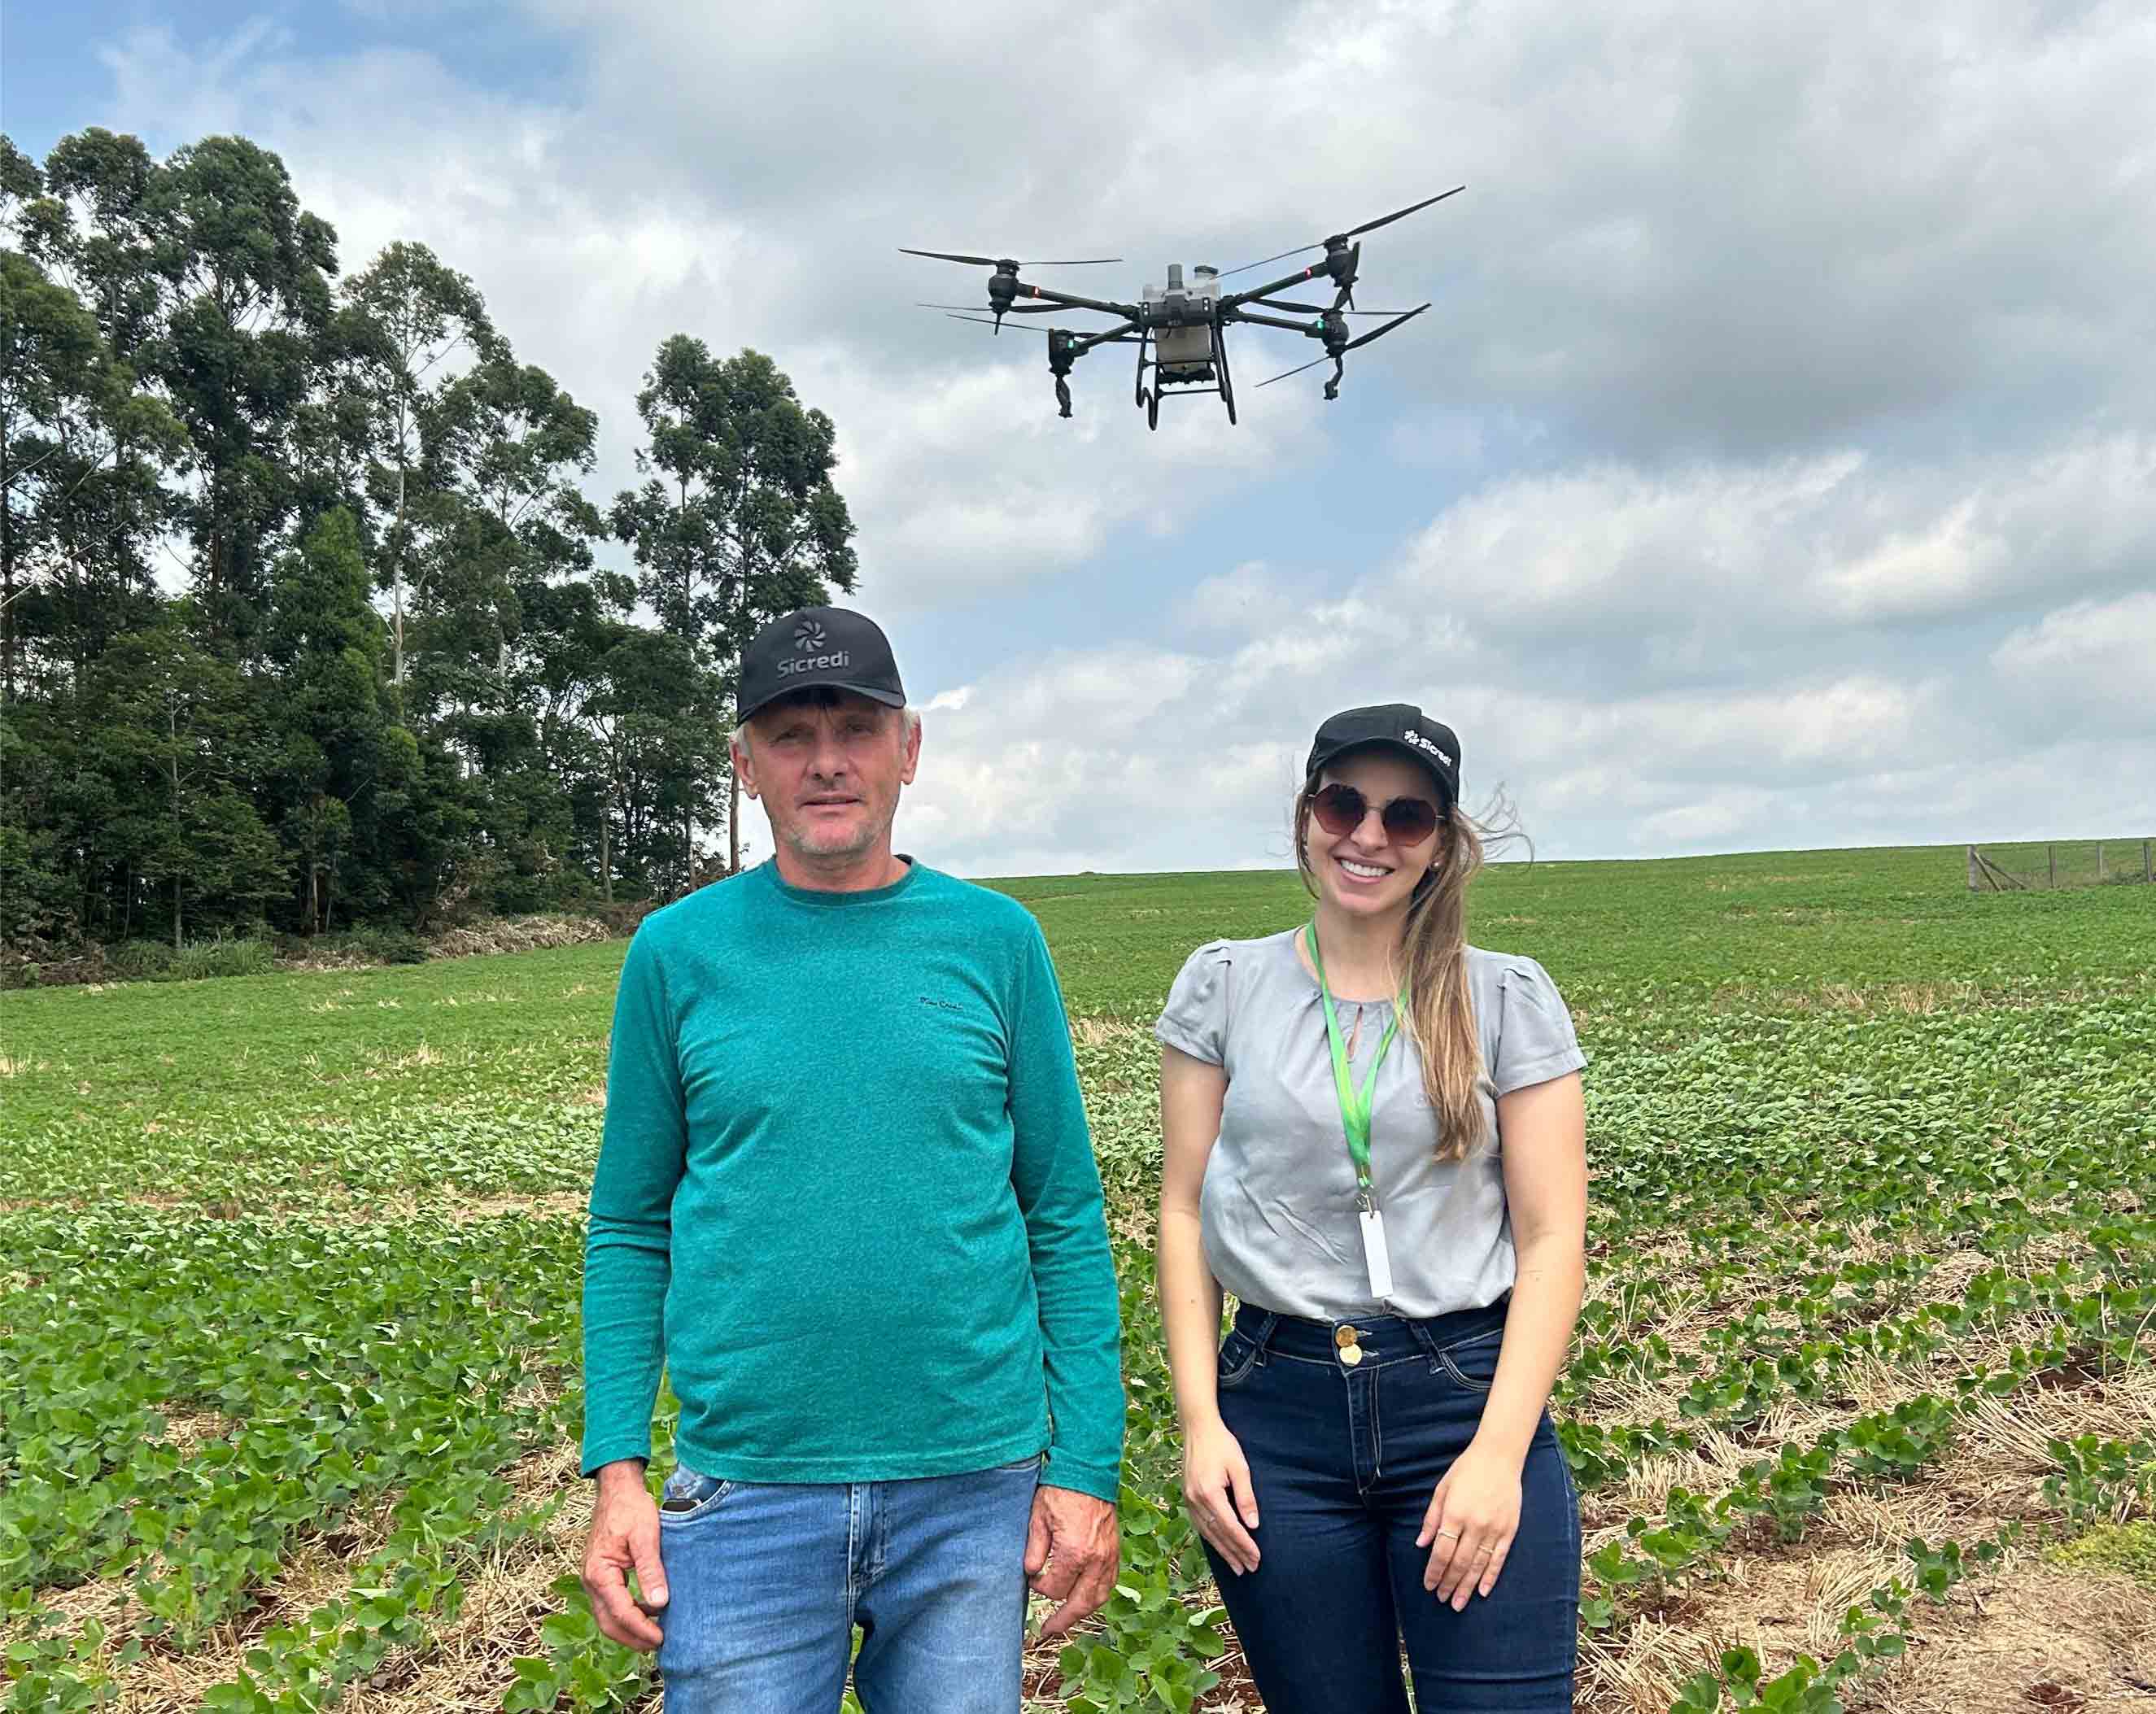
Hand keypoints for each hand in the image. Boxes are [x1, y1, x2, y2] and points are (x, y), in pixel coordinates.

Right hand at [582, 1461, 668, 1649]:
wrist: (617, 1488)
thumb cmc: (631, 1508)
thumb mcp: (646, 1536)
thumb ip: (651, 1569)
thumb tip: (660, 1602)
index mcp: (599, 1573)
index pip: (620, 1612)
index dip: (641, 1629)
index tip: (661, 1638)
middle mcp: (591, 1580)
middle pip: (608, 1622)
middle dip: (632, 1637)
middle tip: (658, 1644)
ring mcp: (593, 1578)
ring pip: (607, 1616)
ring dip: (629, 1628)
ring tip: (655, 1633)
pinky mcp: (601, 1575)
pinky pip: (611, 1603)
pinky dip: (627, 1613)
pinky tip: (648, 1609)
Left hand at [1024, 1484, 1119, 1638]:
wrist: (1087, 1471)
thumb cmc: (1060, 1491)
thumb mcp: (1038, 1519)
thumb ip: (1034, 1550)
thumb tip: (1031, 1574)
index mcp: (1074, 1553)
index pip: (1055, 1589)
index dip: (1039, 1587)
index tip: (1032, 1577)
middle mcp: (1095, 1560)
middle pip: (1080, 1603)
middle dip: (1063, 1620)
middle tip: (1048, 1631)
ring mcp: (1108, 1556)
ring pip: (1099, 1597)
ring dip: (1083, 1612)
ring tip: (1067, 1620)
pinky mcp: (1114, 1550)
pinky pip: (1110, 1582)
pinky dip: (1098, 1595)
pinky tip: (1086, 1598)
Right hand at [1180, 1415, 1259, 1574]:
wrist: (1197, 1428)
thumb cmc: (1222, 1444)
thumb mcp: (1239, 1467)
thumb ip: (1246, 1497)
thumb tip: (1253, 1525)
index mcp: (1209, 1493)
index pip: (1230, 1527)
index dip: (1244, 1544)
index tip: (1257, 1558)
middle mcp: (1196, 1500)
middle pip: (1218, 1534)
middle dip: (1235, 1553)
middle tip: (1250, 1569)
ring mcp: (1189, 1499)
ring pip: (1207, 1533)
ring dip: (1223, 1551)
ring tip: (1237, 1566)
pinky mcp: (1187, 1496)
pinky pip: (1199, 1524)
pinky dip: (1210, 1538)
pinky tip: (1219, 1546)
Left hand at [1415, 1438, 1521, 1609]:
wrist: (1499, 1456)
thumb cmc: (1466, 1470)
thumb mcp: (1442, 1489)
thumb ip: (1432, 1518)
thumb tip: (1421, 1544)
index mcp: (1455, 1514)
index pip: (1441, 1552)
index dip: (1434, 1572)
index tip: (1428, 1585)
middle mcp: (1475, 1525)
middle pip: (1459, 1563)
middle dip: (1449, 1584)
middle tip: (1441, 1599)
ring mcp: (1494, 1529)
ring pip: (1478, 1565)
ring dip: (1467, 1587)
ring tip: (1458, 1603)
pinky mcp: (1509, 1530)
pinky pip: (1499, 1559)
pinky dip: (1490, 1577)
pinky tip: (1482, 1591)